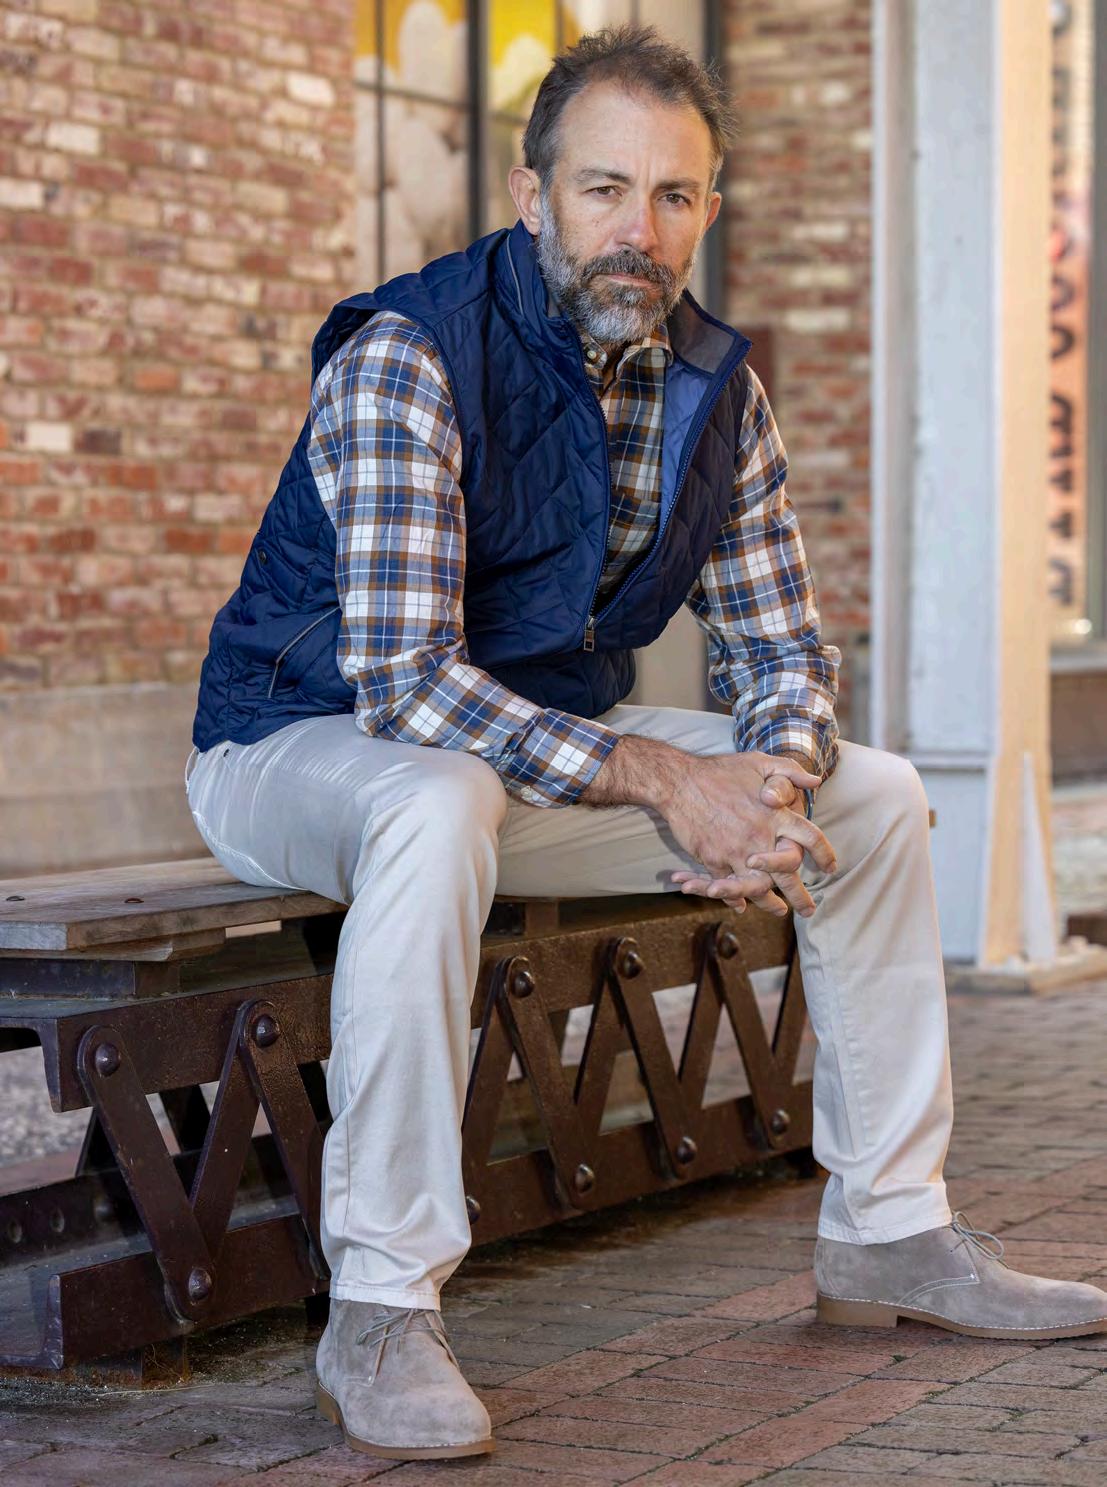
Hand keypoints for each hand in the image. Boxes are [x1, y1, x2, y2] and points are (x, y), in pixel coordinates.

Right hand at [662, 752, 835, 918]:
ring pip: (758, 886)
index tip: (831, 867)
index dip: (823, 853)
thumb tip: (816, 780)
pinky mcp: (713, 859)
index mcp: (776, 815)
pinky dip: (735, 898)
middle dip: (800, 895)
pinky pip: (728, 886)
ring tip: (778, 911)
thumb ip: (789, 771)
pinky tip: (741, 905)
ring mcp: (735, 851)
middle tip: (808, 910)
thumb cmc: (720, 770)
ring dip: (769, 903)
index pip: (810, 837)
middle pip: (788, 875)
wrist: (679, 781)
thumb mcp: (759, 762)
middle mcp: (759, 837)